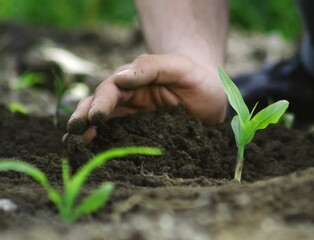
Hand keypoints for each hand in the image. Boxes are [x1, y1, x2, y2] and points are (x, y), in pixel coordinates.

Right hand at [65, 54, 226, 140]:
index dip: (101, 102)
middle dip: (84, 117)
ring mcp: (133, 116)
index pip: (111, 89)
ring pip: (104, 123)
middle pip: (99, 105)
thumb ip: (152, 67)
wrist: (213, 98)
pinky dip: (103, 145)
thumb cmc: (198, 80)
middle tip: (73, 132)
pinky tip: (92, 155)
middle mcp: (129, 97)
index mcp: (135, 79)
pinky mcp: (140, 133)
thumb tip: (118, 77)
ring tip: (73, 145)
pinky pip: (119, 138)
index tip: (95, 117)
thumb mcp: (180, 67)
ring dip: (87, 132)